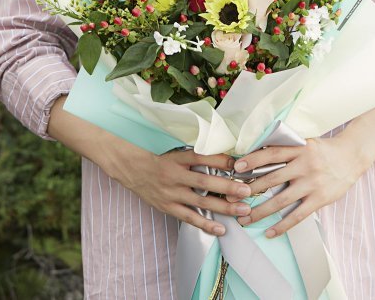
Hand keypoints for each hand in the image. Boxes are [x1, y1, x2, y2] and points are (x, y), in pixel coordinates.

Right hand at [47, 97, 250, 236]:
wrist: (126, 166)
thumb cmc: (155, 153)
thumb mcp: (173, 145)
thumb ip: (195, 149)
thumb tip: (221, 148)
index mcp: (177, 157)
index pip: (203, 158)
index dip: (222, 160)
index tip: (240, 162)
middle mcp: (175, 176)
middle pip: (206, 183)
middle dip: (229, 188)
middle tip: (248, 191)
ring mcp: (171, 194)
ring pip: (201, 203)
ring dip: (224, 208)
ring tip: (243, 210)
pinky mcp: (167, 207)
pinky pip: (189, 218)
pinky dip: (206, 225)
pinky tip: (221, 229)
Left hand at [233, 133, 364, 236]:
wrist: (352, 156)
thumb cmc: (324, 149)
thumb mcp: (305, 143)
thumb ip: (287, 149)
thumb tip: (259, 155)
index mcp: (299, 148)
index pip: (271, 153)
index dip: (253, 160)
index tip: (236, 168)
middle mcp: (304, 165)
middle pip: (272, 179)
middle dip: (250, 190)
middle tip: (232, 198)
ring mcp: (312, 183)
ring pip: (281, 200)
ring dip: (261, 211)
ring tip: (245, 219)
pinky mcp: (319, 199)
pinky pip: (298, 215)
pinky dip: (282, 225)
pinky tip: (270, 232)